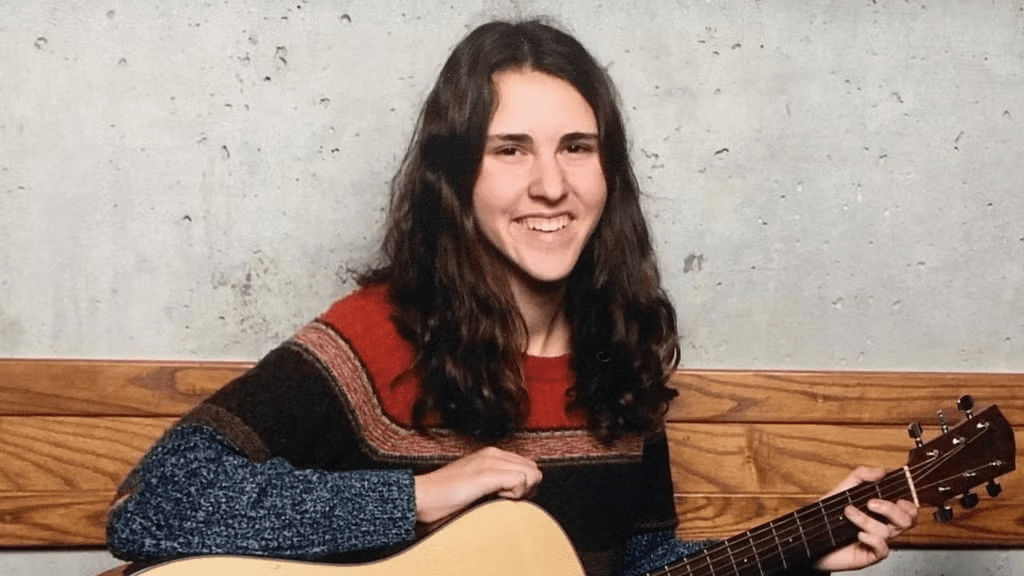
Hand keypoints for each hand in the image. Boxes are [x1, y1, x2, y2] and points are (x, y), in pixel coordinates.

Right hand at [413, 446, 541, 523]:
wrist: (422, 497)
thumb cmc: (445, 497)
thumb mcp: (477, 486)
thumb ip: (496, 483)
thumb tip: (517, 492)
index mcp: (491, 455)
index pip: (527, 466)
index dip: (524, 486)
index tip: (507, 496)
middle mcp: (493, 454)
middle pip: (534, 469)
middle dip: (527, 487)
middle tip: (504, 498)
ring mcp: (490, 462)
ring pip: (532, 473)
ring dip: (520, 492)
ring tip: (497, 498)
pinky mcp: (487, 474)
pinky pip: (520, 481)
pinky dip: (514, 495)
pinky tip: (495, 498)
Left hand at [813, 467, 918, 571]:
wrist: (812, 534)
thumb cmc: (830, 514)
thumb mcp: (844, 489)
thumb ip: (861, 476)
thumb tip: (881, 471)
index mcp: (882, 512)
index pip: (908, 510)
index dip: (909, 505)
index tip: (898, 498)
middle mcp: (884, 526)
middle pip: (906, 521)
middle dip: (891, 509)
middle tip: (870, 503)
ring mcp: (878, 541)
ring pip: (888, 532)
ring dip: (866, 520)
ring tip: (849, 513)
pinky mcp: (870, 555)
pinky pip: (882, 549)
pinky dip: (872, 539)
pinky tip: (858, 534)